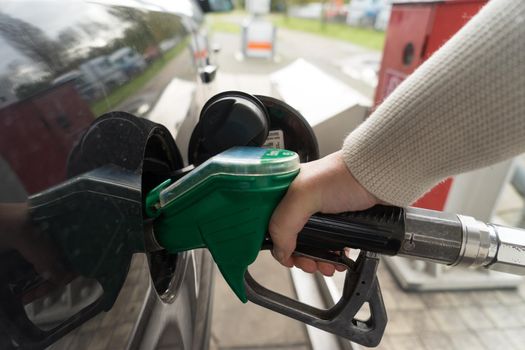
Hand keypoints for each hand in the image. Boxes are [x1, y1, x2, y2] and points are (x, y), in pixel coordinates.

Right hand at [268, 151, 378, 275]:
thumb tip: (281, 251)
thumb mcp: (304, 195)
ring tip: (326, 265)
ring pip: (311, 244)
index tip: (287, 257)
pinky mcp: (339, 220)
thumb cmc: (343, 175)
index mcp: (286, 190)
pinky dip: (332, 256)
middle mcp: (301, 201)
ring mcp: (321, 212)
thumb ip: (284, 223)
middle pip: (291, 237)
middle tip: (308, 264)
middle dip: (299, 256)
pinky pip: (330, 244)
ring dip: (317, 260)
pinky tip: (337, 260)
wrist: (379, 177)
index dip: (276, 242)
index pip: (271, 222)